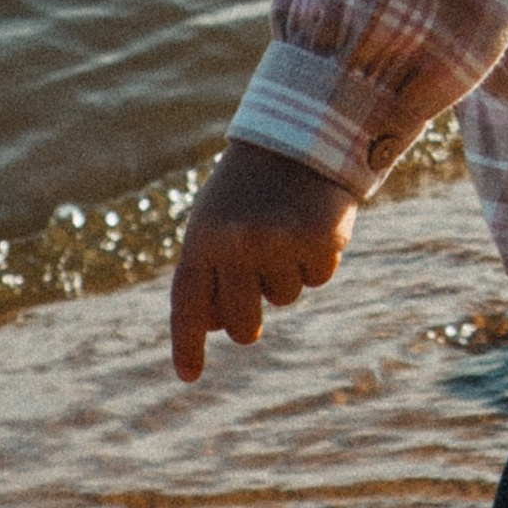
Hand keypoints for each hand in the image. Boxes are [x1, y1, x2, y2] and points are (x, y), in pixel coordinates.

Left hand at [169, 139, 358, 381]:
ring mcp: (278, 243)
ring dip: (288, 272)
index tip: (189, 377)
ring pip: (285, 298)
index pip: (189, 306)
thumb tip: (220, 327)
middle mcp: (236, 245)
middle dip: (250, 319)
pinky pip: (319, 277)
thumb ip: (212, 269)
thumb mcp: (217, 218)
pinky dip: (319, 257)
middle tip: (260, 284)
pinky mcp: (319, 239)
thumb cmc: (250, 183)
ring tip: (286, 226)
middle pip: (242, 325)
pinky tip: (313, 221)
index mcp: (201, 238)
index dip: (187, 345)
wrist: (301, 130)